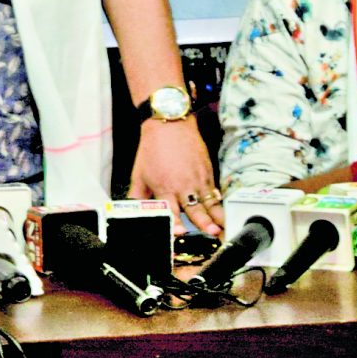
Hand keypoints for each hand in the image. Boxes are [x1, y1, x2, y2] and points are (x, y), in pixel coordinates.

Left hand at [127, 118, 221, 236]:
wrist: (170, 125)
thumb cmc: (153, 149)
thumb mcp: (139, 175)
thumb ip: (137, 198)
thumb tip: (131, 213)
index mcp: (164, 188)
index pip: (170, 210)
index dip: (175, 223)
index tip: (180, 232)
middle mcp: (183, 186)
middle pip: (195, 208)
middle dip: (204, 222)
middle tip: (212, 232)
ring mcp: (198, 180)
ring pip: (210, 203)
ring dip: (217, 217)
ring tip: (224, 228)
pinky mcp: (208, 174)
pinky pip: (215, 194)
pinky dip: (220, 205)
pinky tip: (225, 216)